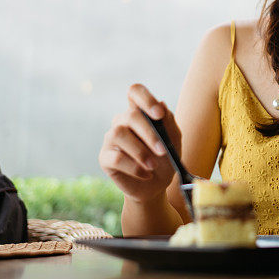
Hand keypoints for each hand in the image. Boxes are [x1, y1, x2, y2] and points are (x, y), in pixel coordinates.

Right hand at [99, 83, 181, 202]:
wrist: (156, 186)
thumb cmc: (165, 160)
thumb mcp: (173, 141)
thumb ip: (169, 123)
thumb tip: (162, 104)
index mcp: (139, 112)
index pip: (135, 92)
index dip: (145, 98)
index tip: (159, 114)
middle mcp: (122, 122)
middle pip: (130, 115)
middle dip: (149, 134)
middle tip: (163, 151)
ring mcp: (111, 138)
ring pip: (119, 134)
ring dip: (141, 151)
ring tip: (153, 166)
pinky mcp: (105, 157)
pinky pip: (116, 158)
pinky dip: (135, 167)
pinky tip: (146, 174)